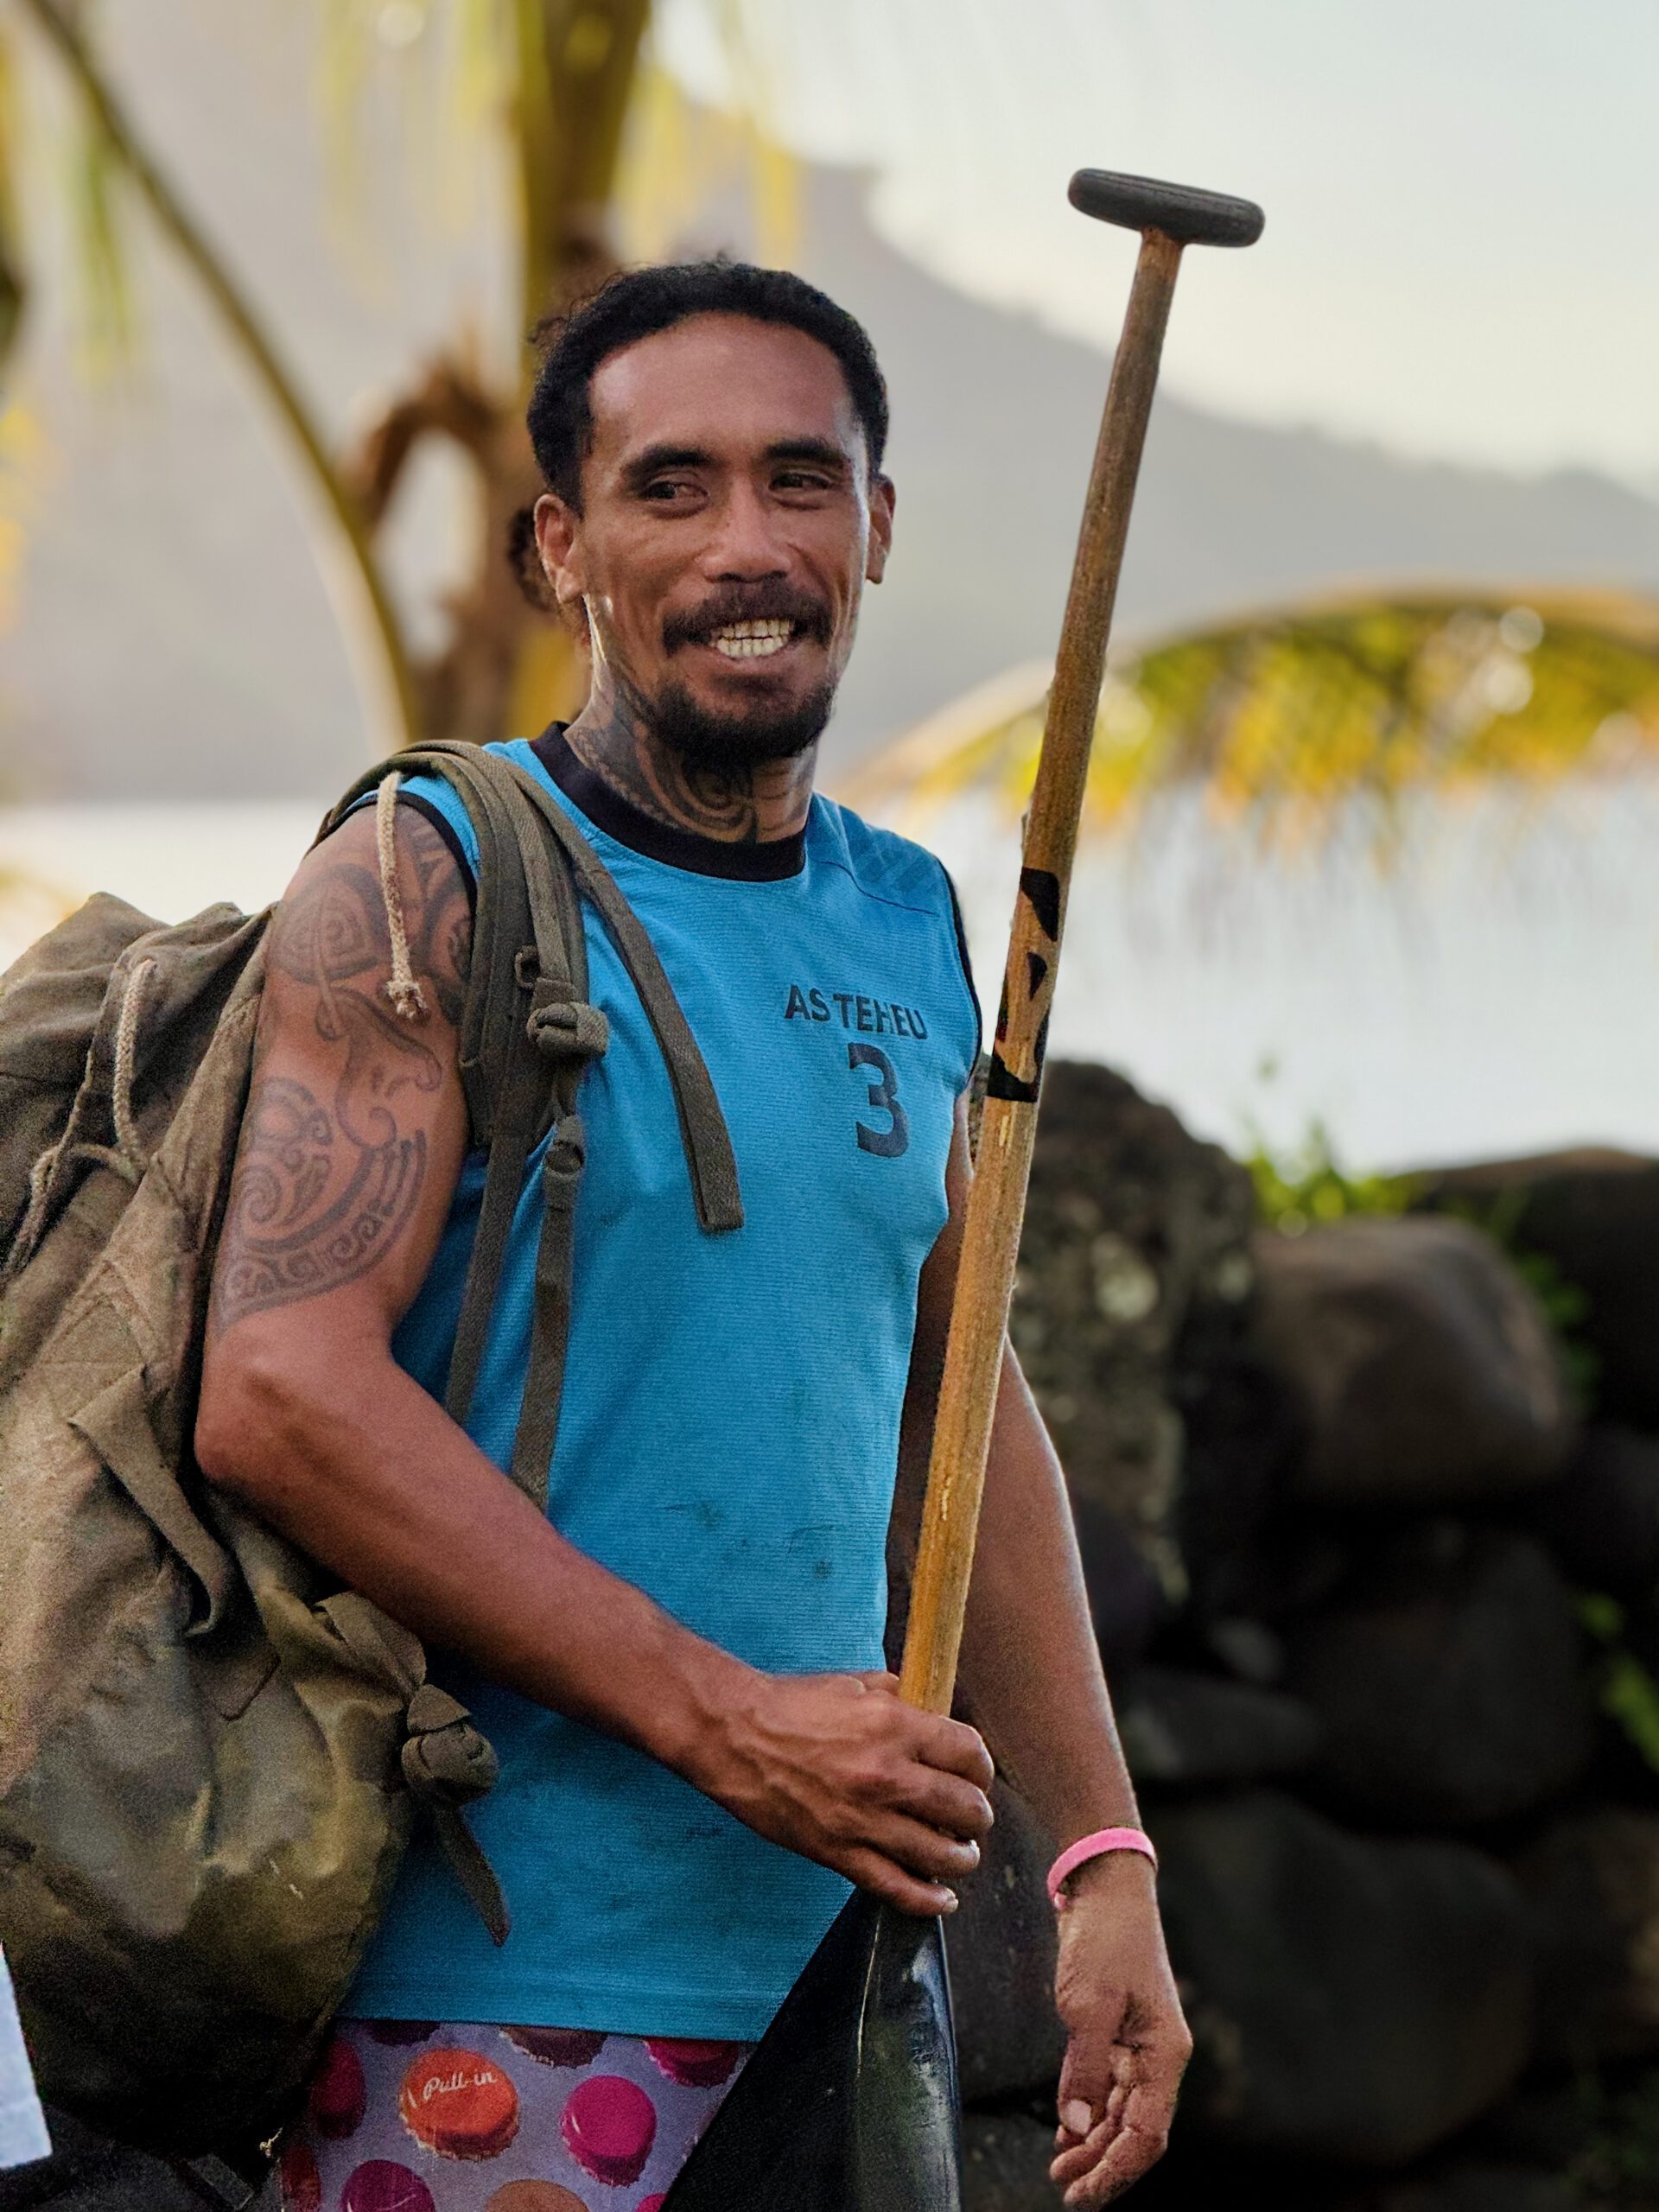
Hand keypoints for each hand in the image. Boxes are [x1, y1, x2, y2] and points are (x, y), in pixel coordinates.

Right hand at [689, 1668, 994, 1914]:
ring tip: (962, 1855)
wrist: (735, 1735)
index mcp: (896, 1726)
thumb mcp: (856, 1683)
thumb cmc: (793, 1704)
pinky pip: (897, 1887)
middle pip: (966, 1809)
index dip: (982, 1769)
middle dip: (977, 1816)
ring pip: (941, 1854)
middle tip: (971, 1817)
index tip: (977, 1776)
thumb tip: (937, 1719)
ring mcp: (864, 1820)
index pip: (970, 1755)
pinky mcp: (839, 1853)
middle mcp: (888, 1775)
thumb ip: (903, 1699)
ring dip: (962, 1858)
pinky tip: (943, 1899)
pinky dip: (928, 1899)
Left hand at [1047, 1852, 1191, 2206]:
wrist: (1105, 1887)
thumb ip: (1085, 2066)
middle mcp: (1156, 2058)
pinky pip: (1106, 2087)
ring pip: (1118, 2114)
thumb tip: (1077, 2122)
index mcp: (1164, 2056)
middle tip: (1064, 2187)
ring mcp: (1137, 2046)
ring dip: (1092, 2143)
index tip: (1081, 2195)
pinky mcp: (1116, 2033)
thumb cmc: (1106, 1938)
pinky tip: (1067, 2130)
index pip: (1147, 2135)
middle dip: (1101, 2165)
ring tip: (1060, 2165)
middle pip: (1134, 2132)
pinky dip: (1087, 2112)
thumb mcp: (1088, 2002)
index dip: (1115, 2171)